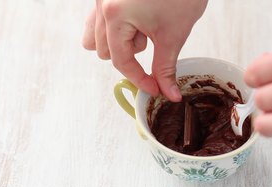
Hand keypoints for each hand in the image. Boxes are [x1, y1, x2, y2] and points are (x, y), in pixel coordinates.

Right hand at [82, 0, 207, 101]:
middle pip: (105, 51)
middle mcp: (102, 4)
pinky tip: (135, 21)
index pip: (121, 62)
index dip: (140, 80)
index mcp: (115, 15)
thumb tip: (167, 93)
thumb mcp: (174, 34)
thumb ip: (166, 68)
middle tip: (153, 42)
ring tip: (144, 28)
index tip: (155, 88)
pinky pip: (100, 18)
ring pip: (98, 35)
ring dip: (120, 41)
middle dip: (130, 55)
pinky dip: (115, 27)